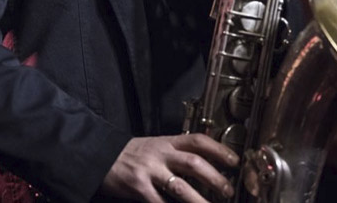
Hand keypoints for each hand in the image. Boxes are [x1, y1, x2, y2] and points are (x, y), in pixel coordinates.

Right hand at [101, 134, 238, 201]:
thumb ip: (176, 153)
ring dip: (200, 201)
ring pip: (180, 186)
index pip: (197, 140)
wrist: (101, 156)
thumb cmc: (131, 154)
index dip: (218, 149)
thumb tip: (204, 165)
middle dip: (215, 178)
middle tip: (228, 191)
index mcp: (167, 142)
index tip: (235, 161)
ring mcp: (149, 171)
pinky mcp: (138, 188)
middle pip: (193, 162)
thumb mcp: (155, 146)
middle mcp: (160, 154)